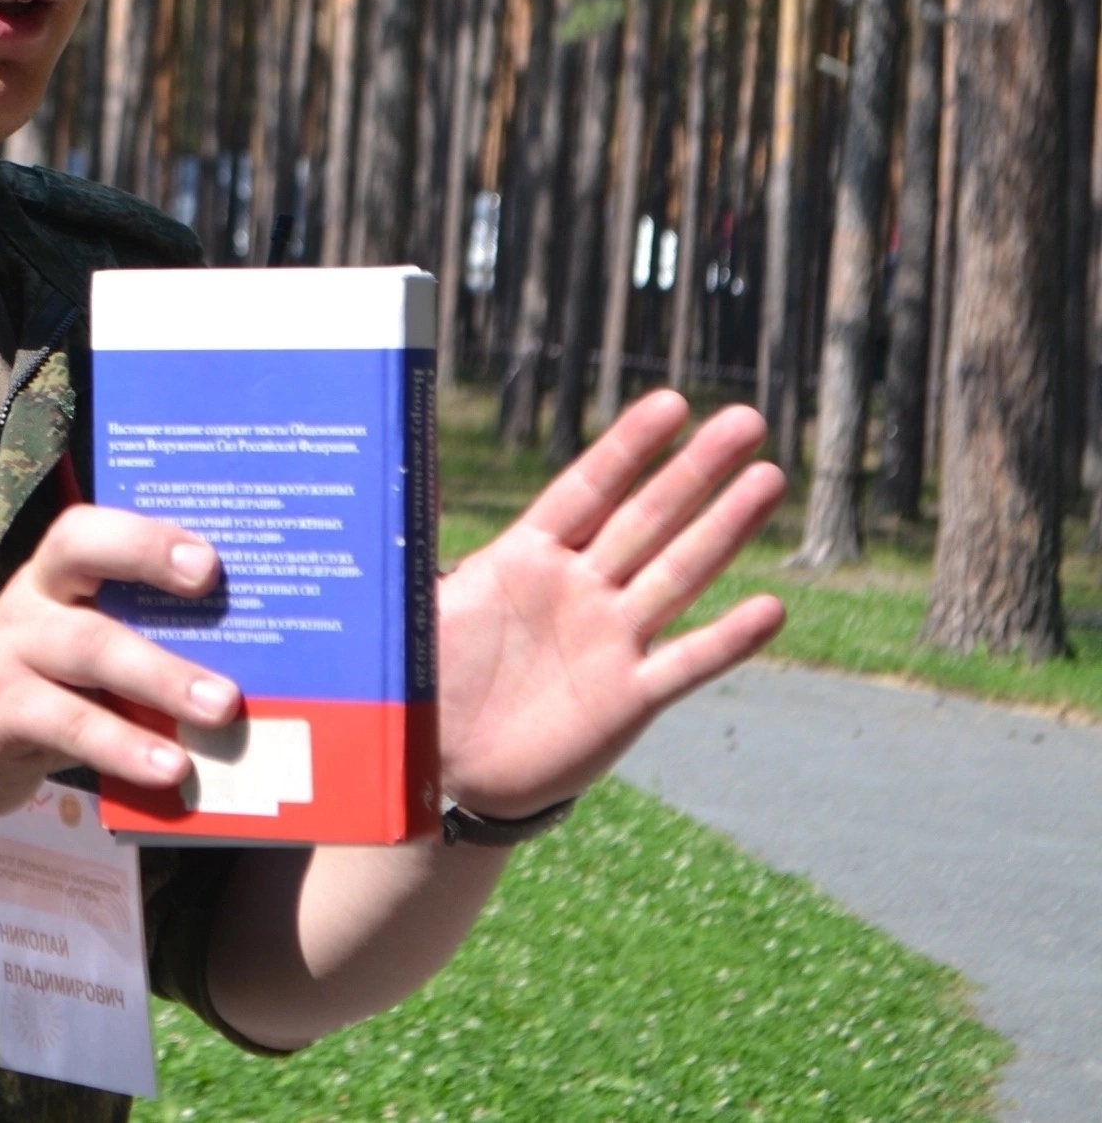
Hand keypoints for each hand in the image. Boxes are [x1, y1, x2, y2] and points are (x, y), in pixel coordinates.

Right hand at [0, 506, 240, 823]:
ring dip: (160, 675)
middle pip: (82, 560)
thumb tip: (250, 660)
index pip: (88, 527)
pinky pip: (70, 724)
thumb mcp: (81, 653)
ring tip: (220, 707)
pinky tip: (170, 769)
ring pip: (88, 647)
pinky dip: (124, 746)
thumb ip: (141, 640)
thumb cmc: (43, 689)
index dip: (145, 533)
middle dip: (152, 567)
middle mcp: (29, 600)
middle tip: (217, 591)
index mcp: (56, 576)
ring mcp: (10, 653)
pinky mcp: (0, 712)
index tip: (209, 558)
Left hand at [435, 391, 787, 818]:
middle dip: (694, 470)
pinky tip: (770, 608)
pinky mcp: (627, 698)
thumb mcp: (414, 605)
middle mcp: (578, 589)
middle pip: (644, 518)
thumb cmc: (426, 677)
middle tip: (746, 419)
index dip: (626, 448)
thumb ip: (415, 542)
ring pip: (677, 575)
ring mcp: (608, 640)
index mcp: (525, 558)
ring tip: (769, 478)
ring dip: (723, 529)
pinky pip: (685, 663)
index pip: (585, 490)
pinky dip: (727, 639)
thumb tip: (397, 467)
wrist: (443, 765)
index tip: (671, 402)